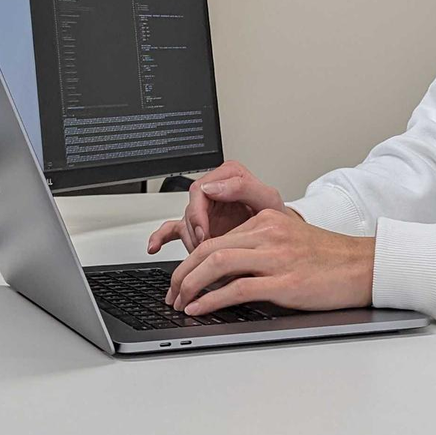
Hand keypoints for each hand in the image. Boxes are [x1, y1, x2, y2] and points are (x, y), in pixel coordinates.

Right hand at [146, 159, 285, 256]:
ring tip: (199, 257)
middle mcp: (214, 190)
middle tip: (203, 248)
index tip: (206, 233)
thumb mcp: (268, 200)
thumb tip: (213, 186)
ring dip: (190, 241)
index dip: (199, 213)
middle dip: (195, 231)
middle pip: (190, 208)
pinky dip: (161, 237)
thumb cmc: (279, 220)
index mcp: (229, 176)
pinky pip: (173, 229)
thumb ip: (244, 187)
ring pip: (185, 223)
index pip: (201, 189)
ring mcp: (206, 209)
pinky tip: (154, 247)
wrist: (281, 241)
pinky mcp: (200, 226)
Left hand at [166, 208, 374, 315]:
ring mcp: (276, 257)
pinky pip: (238, 288)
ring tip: (180, 302)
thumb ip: (258, 248)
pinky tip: (200, 308)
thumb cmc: (330, 259)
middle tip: (171, 293)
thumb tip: (223, 274)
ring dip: (191, 285)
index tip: (179, 280)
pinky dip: (212, 299)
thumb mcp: (290, 240)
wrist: (364, 266)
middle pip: (209, 248)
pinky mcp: (285, 281)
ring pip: (217, 263)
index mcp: (267, 221)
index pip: (216, 238)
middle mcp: (268, 234)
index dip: (189, 261)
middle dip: (182, 274)